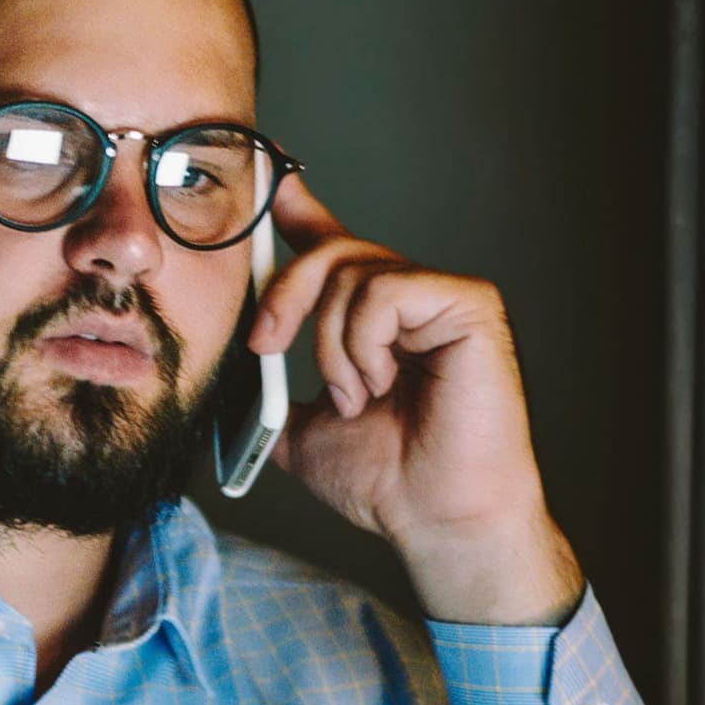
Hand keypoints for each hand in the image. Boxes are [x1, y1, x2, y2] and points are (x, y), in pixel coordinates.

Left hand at [250, 175, 583, 625]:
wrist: (433, 520)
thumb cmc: (385, 482)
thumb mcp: (300, 433)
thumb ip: (271, 392)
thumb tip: (234, 369)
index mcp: (372, 322)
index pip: (332, 248)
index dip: (298, 212)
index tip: (266, 184)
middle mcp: (409, 300)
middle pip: (331, 251)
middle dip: (284, 295)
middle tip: (265, 346)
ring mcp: (442, 299)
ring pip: (353, 273)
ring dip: (330, 344)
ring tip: (354, 397)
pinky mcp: (470, 305)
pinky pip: (388, 290)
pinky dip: (364, 341)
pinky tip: (381, 383)